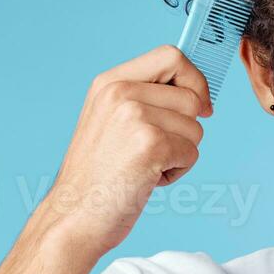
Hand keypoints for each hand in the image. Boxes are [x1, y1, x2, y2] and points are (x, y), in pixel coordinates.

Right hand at [38, 45, 211, 256]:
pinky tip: (147, 181)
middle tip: (158, 151)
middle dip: (187, 129)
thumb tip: (198, 94)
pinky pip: (192, 153)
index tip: (200, 106)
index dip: (194, 79)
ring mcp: (134, 115)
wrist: (73, 217)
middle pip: (192, 96)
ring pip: (196, 128)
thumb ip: (144, 98)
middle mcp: (120, 92)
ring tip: (146, 167)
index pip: (171, 56)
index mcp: (109, 82)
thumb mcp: (109, 121)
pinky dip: (177, 172)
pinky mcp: (150, 144)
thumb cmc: (96, 178)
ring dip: (181, 153)